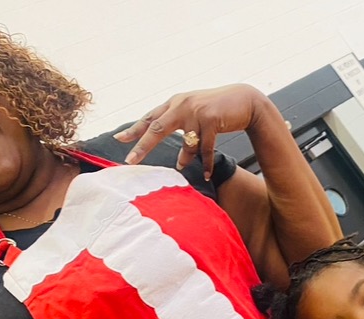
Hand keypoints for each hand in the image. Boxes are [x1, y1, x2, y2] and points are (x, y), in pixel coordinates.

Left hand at [115, 84, 266, 180]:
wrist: (244, 101)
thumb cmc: (218, 110)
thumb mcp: (196, 116)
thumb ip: (185, 132)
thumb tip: (179, 160)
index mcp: (175, 103)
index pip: (150, 118)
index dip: (134, 129)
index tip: (119, 139)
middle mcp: (182, 104)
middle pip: (156, 128)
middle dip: (142, 146)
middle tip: (130, 160)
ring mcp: (196, 111)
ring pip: (185, 143)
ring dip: (185, 158)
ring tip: (181, 166)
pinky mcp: (211, 119)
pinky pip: (205, 148)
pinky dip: (206, 163)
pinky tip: (206, 173)